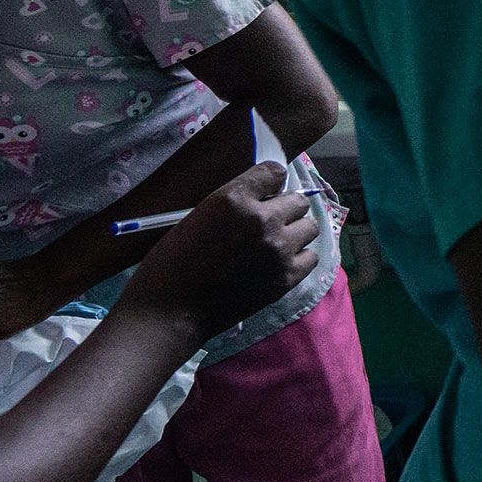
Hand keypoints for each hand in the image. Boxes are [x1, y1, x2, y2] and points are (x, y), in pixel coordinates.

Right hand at [119, 164, 318, 343]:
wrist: (171, 309)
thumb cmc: (173, 261)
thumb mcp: (199, 215)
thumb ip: (235, 202)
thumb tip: (266, 195)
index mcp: (234, 199)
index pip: (274, 172)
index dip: (269, 182)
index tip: (263, 192)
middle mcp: (262, 220)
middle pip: (298, 201)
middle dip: (284, 208)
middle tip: (267, 222)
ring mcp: (278, 250)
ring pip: (309, 227)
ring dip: (294, 232)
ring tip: (273, 244)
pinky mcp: (286, 278)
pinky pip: (311, 257)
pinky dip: (298, 258)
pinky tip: (279, 263)